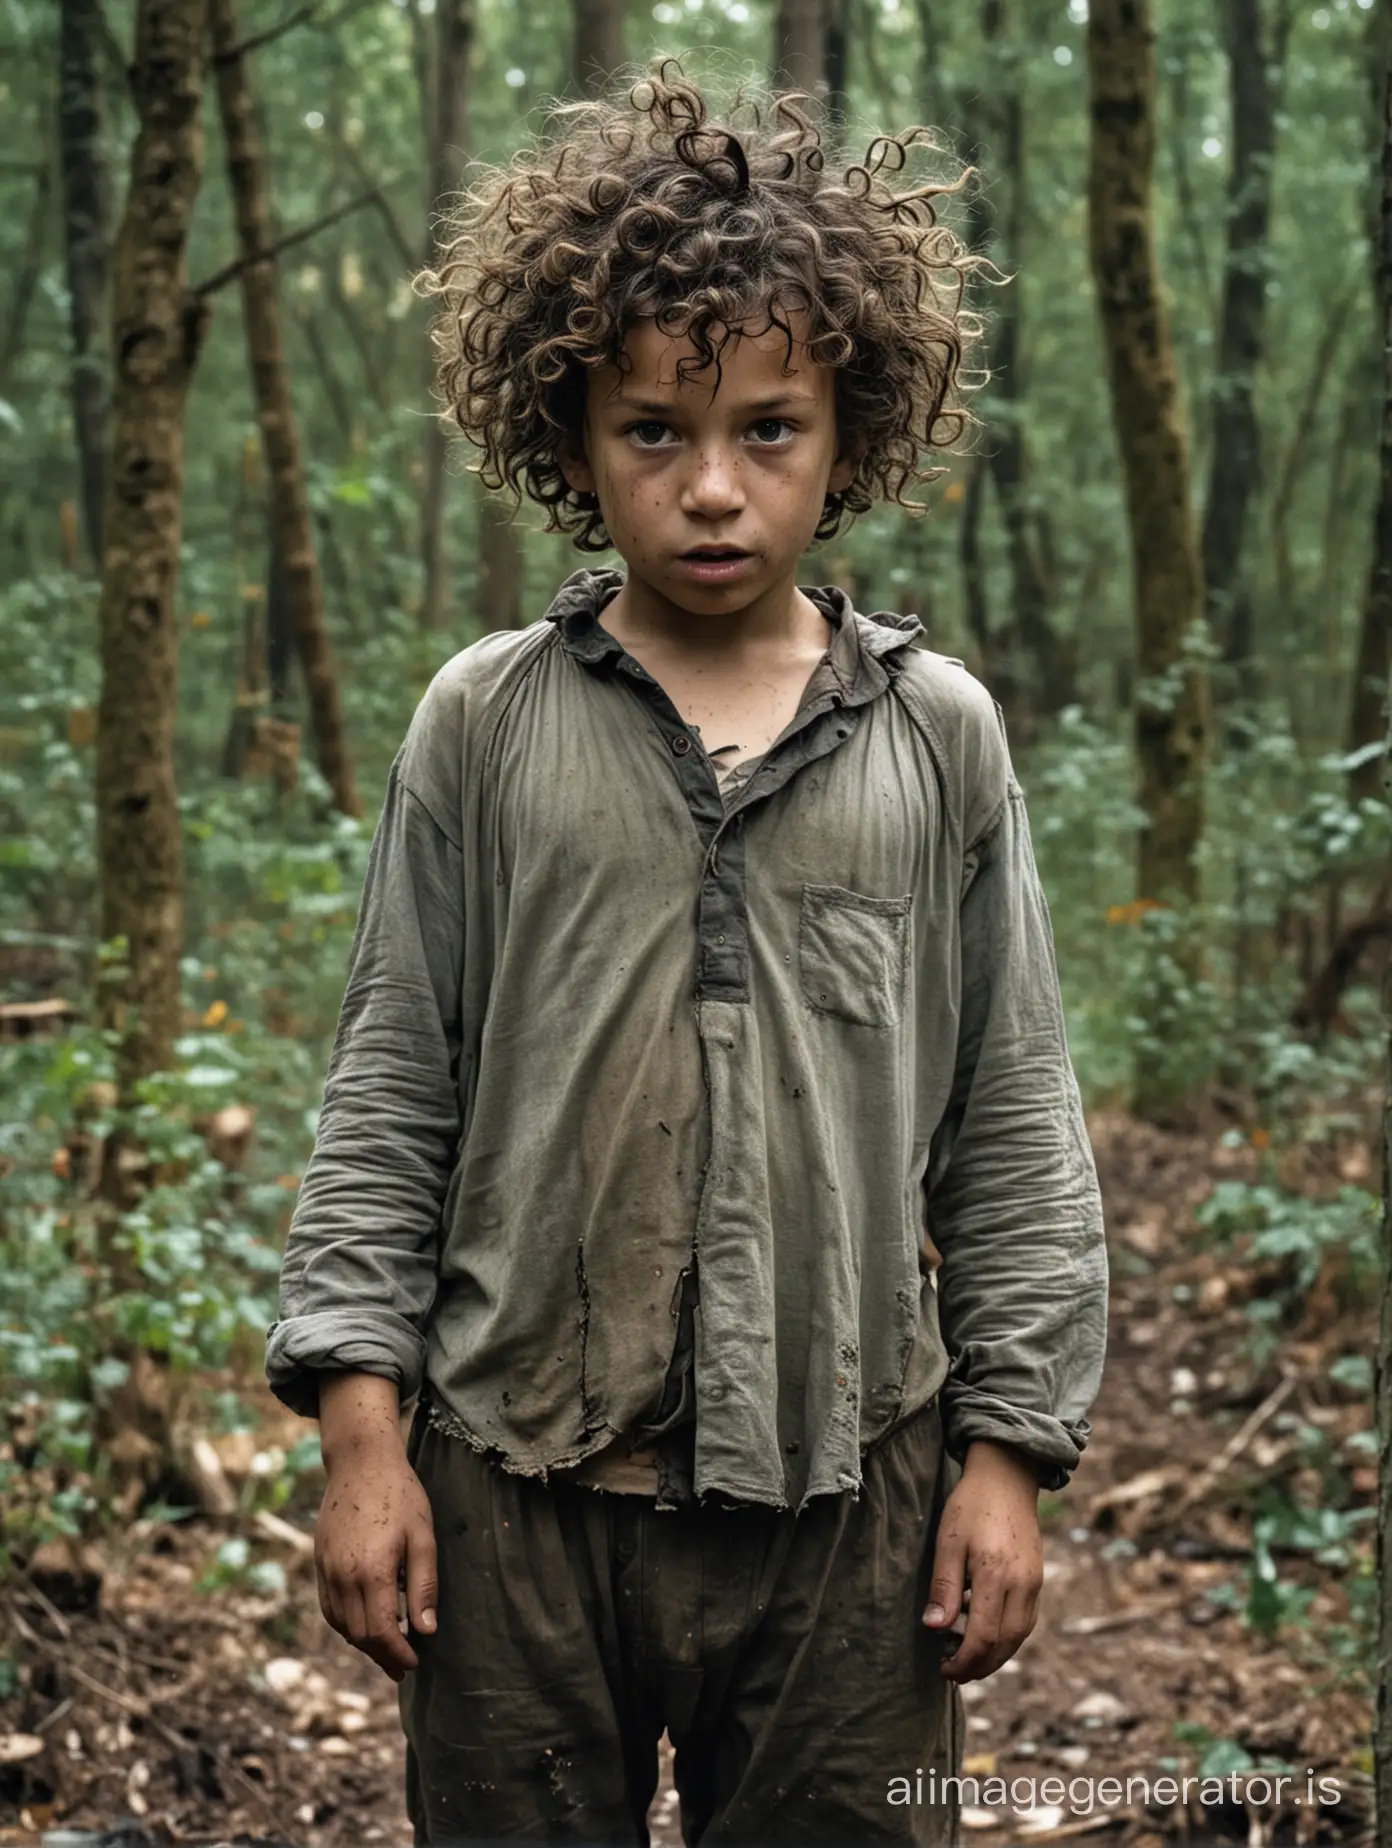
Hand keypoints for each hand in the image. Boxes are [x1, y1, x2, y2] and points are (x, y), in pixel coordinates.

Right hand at [315, 1375, 437, 1682]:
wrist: (360, 1462)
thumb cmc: (400, 1495)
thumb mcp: (423, 1536)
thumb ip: (424, 1585)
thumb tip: (426, 1630)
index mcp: (372, 1571)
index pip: (382, 1632)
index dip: (398, 1653)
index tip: (415, 1662)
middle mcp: (343, 1576)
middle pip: (359, 1635)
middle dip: (382, 1655)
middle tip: (404, 1664)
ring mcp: (327, 1570)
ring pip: (341, 1625)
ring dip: (363, 1643)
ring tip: (387, 1649)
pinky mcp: (319, 1562)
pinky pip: (329, 1607)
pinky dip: (346, 1624)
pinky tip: (364, 1624)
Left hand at [921, 1438, 1043, 1682]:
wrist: (1006, 1477)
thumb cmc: (971, 1505)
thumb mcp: (948, 1541)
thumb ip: (944, 1587)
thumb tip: (935, 1628)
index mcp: (995, 1575)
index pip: (983, 1637)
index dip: (963, 1661)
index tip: (944, 1669)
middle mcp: (1022, 1585)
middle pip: (1005, 1644)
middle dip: (979, 1666)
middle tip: (954, 1673)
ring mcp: (1034, 1583)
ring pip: (1019, 1636)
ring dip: (995, 1656)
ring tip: (969, 1661)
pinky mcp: (1038, 1578)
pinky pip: (1026, 1620)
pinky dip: (1008, 1637)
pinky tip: (987, 1634)